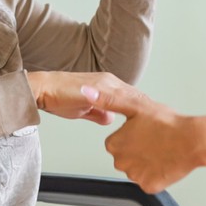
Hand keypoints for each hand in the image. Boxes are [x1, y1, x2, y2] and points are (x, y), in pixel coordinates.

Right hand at [27, 71, 150, 124]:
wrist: (43, 89)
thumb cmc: (59, 98)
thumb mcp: (84, 108)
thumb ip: (97, 113)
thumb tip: (109, 119)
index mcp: (107, 85)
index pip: (131, 97)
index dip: (143, 109)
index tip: (155, 121)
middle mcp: (108, 81)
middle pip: (135, 96)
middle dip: (148, 109)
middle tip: (163, 124)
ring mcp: (104, 84)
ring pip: (130, 97)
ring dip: (142, 109)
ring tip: (155, 124)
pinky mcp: (97, 89)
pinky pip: (117, 100)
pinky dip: (129, 109)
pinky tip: (137, 121)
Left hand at [104, 103, 205, 192]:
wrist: (192, 140)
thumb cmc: (168, 123)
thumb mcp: (136, 106)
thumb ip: (109, 100)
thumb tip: (86, 92)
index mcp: (114, 144)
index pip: (117, 142)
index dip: (132, 136)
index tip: (145, 131)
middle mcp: (120, 162)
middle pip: (126, 157)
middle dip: (138, 150)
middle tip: (155, 139)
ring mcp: (135, 176)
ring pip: (138, 169)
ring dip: (147, 162)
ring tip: (162, 148)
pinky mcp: (148, 186)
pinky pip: (149, 181)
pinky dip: (156, 174)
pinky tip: (165, 161)